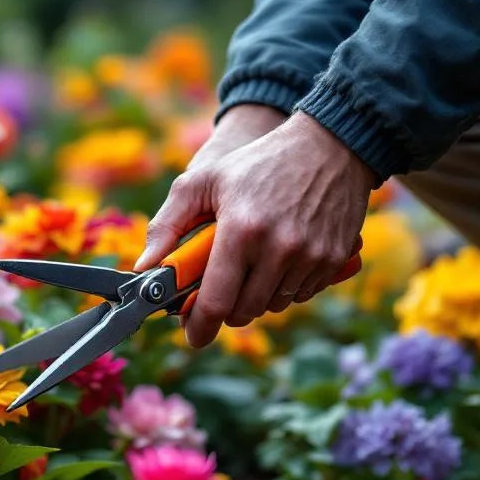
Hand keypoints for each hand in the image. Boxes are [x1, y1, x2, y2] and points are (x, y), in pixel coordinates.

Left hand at [134, 111, 375, 347]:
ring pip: (273, 306)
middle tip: (217, 291)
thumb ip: (167, 225)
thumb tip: (144, 268)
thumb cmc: (257, 162)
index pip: (217, 301)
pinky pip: (301, 295)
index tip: (192, 335)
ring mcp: (311, 255)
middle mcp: (279, 248)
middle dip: (225, 309)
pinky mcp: (334, 259)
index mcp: (241, 230)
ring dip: (255, 298)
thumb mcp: (202, 181)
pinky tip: (277, 262)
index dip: (200, 326)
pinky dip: (284, 288)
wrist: (329, 144)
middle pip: (244, 311)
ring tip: (249, 267)